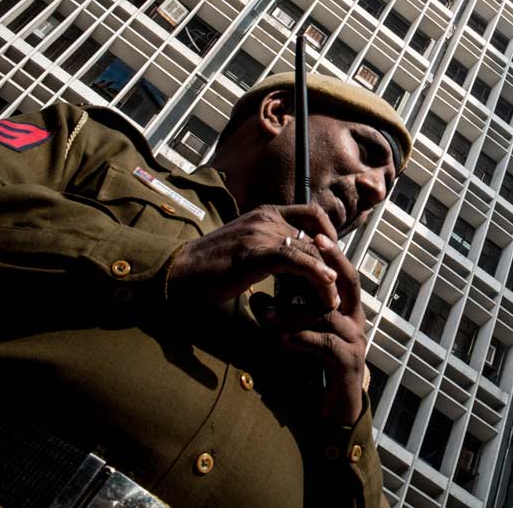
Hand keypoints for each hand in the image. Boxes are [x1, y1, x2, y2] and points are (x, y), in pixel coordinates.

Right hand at [166, 204, 340, 311]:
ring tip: (332, 300)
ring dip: (327, 278)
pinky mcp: (255, 254)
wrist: (177, 272)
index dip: (329, 235)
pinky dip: (316, 274)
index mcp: (265, 213)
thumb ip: (271, 248)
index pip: (312, 214)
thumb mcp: (247, 248)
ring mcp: (261, 234)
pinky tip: (325, 289)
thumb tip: (296, 263)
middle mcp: (267, 218)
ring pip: (311, 250)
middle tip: (335, 290)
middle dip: (331, 265)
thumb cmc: (210, 267)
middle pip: (316, 237)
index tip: (333, 261)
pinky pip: (297, 260)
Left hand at [249, 236, 366, 425]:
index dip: (331, 252)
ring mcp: (355, 341)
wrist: (331, 411)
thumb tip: (256, 297)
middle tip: (305, 251)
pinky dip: (303, 339)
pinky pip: (326, 345)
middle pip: (349, 283)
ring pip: (327, 316)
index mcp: (347, 309)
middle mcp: (356, 320)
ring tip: (266, 312)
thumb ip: (285, 317)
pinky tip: (283, 339)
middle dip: (329, 264)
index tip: (313, 233)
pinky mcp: (349, 364)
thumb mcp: (299, 335)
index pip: (342, 272)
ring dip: (294, 313)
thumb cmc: (314, 368)